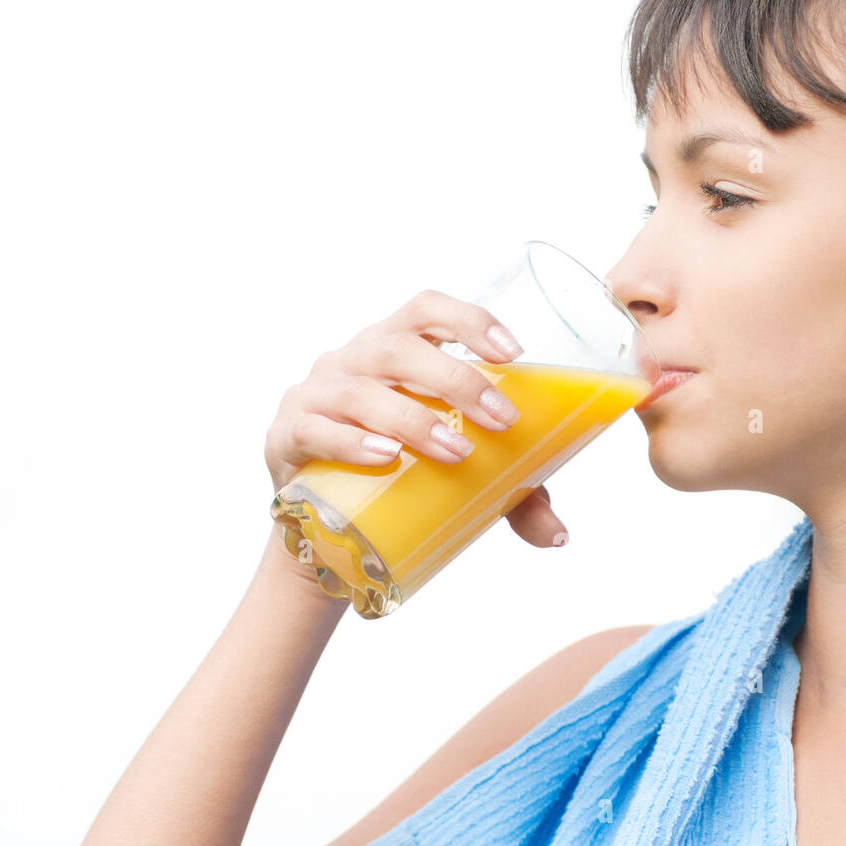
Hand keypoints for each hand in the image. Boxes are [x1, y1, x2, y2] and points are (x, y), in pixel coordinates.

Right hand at [263, 289, 569, 546]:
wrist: (325, 529)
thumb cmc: (400, 480)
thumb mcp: (460, 481)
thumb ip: (512, 498)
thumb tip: (558, 535)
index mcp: (394, 349)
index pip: (427, 310)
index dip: (468, 320)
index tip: (514, 354)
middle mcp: (352, 361)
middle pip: (400, 349)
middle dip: (457, 381)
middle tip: (501, 422)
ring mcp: (315, 394)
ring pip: (361, 389)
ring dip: (412, 416)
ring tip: (454, 451)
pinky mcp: (287, 436)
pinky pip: (315, 429)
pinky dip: (351, 440)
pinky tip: (384, 456)